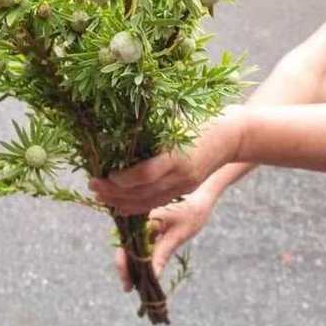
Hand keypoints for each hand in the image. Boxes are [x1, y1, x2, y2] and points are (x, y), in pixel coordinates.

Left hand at [90, 106, 243, 214]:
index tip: (105, 176)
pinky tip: (123, 203)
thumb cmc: (201, 120)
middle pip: (143, 192)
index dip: (123, 179)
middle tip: (92, 186)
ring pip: (150, 201)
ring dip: (123, 202)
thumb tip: (117, 133)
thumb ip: (151, 132)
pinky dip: (138, 204)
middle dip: (115, 192)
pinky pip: (159, 201)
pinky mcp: (186, 188)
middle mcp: (180, 175)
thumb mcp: (175, 123)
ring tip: (102, 197)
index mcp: (176, 156)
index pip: (145, 174)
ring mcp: (184, 184)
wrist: (233, 136)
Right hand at [114, 188, 214, 289]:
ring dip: (131, 262)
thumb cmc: (192, 214)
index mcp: (142, 215)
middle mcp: (137, 216)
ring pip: (130, 244)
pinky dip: (138, 255)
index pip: (126, 244)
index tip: (128, 286)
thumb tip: (153, 276)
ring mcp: (140, 219)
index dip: (124, 266)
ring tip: (135, 282)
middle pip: (124, 245)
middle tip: (129, 288)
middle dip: (125, 267)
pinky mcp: (145, 223)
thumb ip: (163, 253)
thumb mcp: (179, 235)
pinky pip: (137, 240)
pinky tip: (142, 269)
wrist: (200, 198)